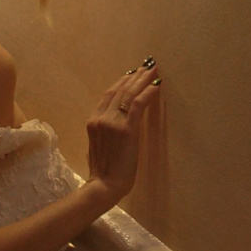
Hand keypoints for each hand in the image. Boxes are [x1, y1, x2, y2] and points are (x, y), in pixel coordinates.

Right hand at [84, 61, 160, 206]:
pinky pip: (138, 104)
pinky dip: (148, 92)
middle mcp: (100, 118)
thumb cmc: (103, 173)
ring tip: (154, 70)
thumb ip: (105, 133)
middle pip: (118, 90)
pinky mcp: (126, 129)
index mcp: (93, 122)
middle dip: (134, 76)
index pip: (108, 95)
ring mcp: (112, 122)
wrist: (104, 185)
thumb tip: (116, 126)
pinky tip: (157, 85)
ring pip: (128, 93)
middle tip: (147, 65)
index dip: (122, 82)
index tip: (132, 74)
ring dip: (143, 79)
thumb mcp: (99, 147)